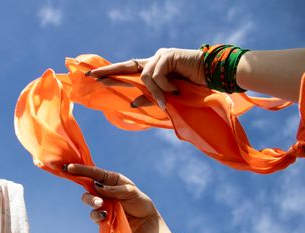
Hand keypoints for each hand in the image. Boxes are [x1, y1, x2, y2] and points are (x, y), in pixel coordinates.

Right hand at [68, 164, 161, 232]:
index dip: (81, 169)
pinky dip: (98, 214)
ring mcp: (102, 203)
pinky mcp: (101, 216)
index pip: (94, 172)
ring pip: (88, 200)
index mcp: (111, 179)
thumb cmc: (140, 203)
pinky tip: (105, 215)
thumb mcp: (130, 192)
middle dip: (88, 187)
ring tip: (101, 205)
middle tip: (95, 197)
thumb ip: (113, 189)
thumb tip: (97, 186)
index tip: (69, 167)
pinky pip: (94, 214)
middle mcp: (104, 190)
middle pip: (87, 186)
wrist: (145, 223)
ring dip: (92, 202)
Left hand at [89, 48, 204, 109]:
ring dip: (155, 92)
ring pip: (144, 77)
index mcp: (152, 69)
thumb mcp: (167, 97)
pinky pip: (156, 75)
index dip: (110, 72)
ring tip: (167, 100)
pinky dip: (164, 86)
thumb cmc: (191, 87)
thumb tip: (131, 104)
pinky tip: (175, 90)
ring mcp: (160, 56)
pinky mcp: (168, 55)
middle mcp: (154, 60)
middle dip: (109, 71)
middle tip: (92, 76)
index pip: (127, 69)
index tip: (92, 75)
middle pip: (127, 65)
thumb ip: (150, 98)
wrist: (212, 77)